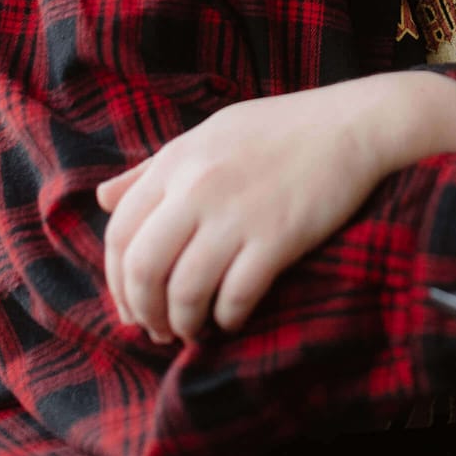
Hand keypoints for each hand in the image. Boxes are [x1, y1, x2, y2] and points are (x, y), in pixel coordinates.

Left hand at [97, 70, 455, 343]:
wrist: (353, 124)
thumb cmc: (281, 129)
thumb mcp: (210, 134)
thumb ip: (153, 167)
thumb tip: (102, 198)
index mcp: (177, 160)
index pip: (119, 233)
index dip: (117, 281)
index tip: (133, 303)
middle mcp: (198, 186)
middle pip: (142, 269)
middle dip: (144, 311)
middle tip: (158, 328)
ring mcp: (236, 213)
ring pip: (183, 292)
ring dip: (182, 324)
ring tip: (193, 330)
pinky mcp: (276, 237)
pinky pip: (234, 297)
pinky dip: (226, 320)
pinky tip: (232, 318)